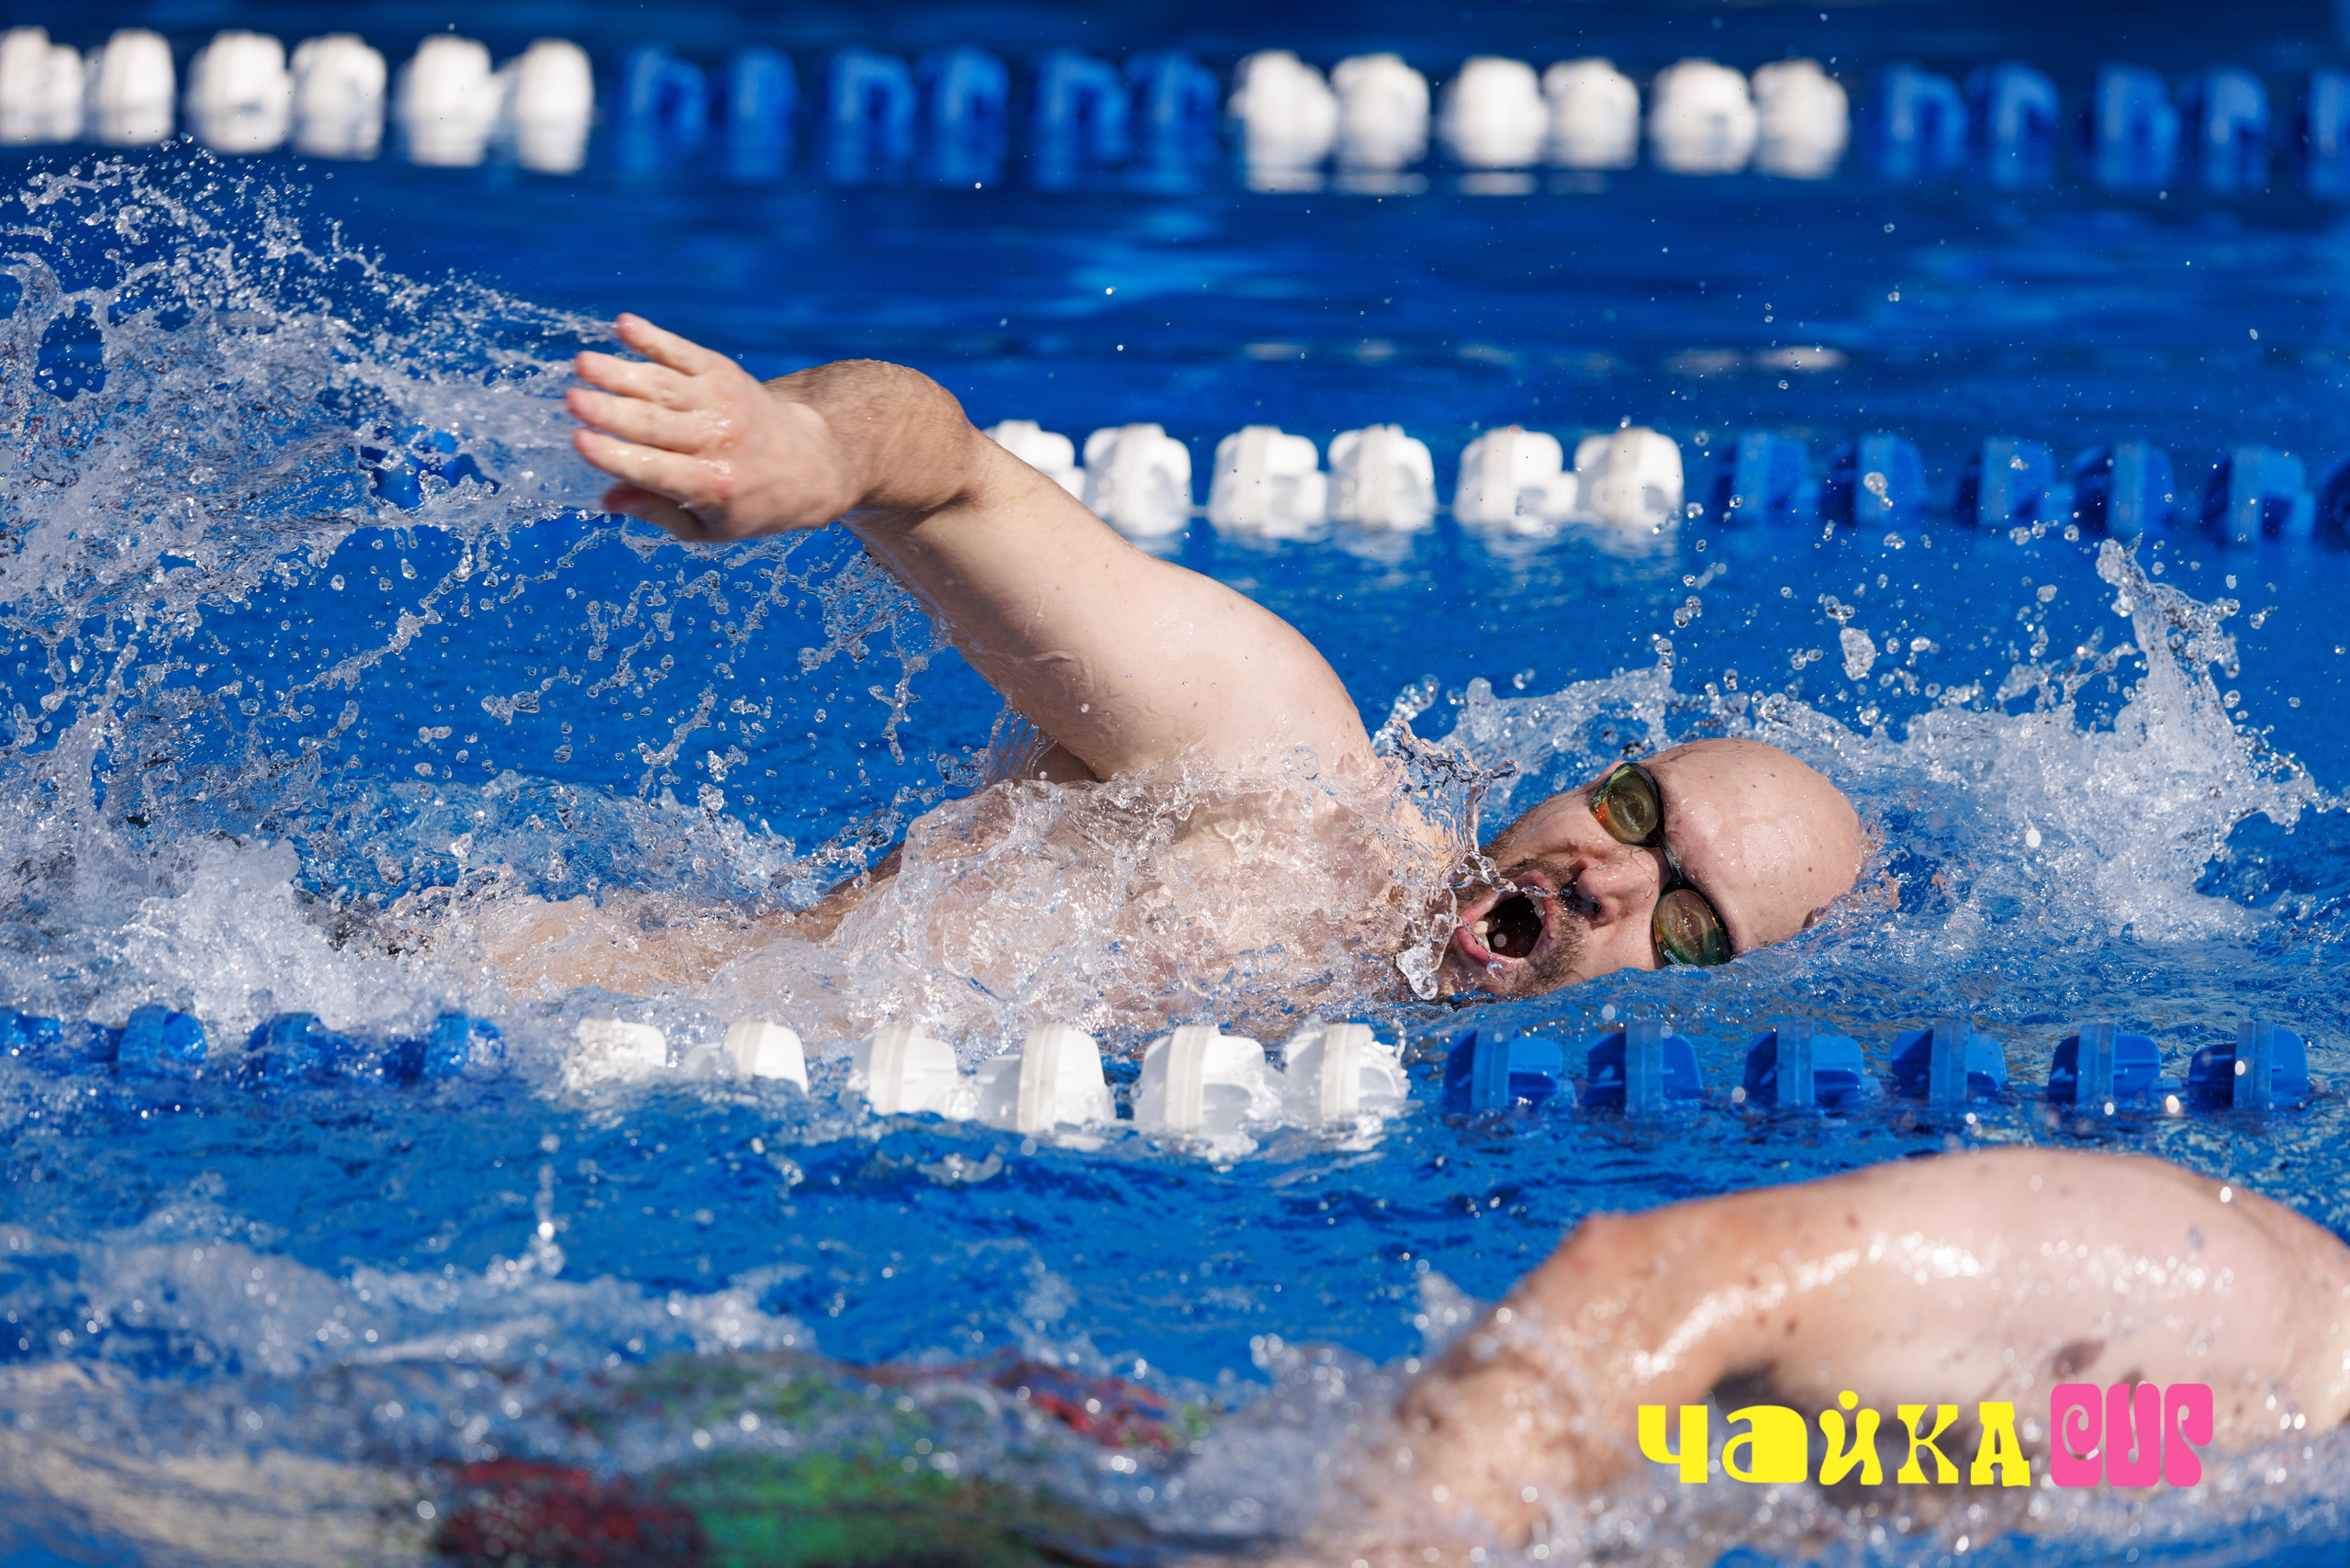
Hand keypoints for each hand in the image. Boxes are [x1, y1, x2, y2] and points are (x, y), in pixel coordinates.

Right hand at [566, 314, 854, 540]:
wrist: (809, 463)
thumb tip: (607, 499)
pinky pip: (684, 352)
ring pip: (662, 385)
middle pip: (653, 422)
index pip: (653, 468)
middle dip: (609, 410)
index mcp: (711, 485)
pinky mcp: (724, 373)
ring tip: (582, 363)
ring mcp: (721, 402)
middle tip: (570, 398)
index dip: (614, 455)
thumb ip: (658, 512)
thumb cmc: (749, 502)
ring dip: (620, 372)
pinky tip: (623, 325)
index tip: (578, 440)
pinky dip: (654, 337)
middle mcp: (717, 440)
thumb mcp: (709, 528)